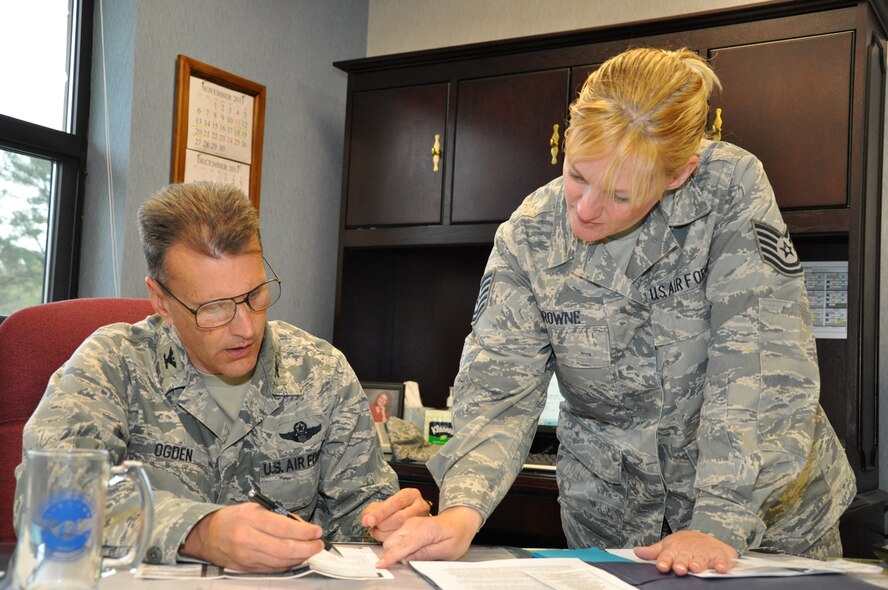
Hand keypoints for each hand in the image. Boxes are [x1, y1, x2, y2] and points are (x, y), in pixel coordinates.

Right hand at [180, 502, 324, 571]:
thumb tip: (302, 527)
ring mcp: (246, 556)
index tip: (317, 531)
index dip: (304, 531)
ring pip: (280, 561)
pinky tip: (296, 559)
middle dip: (307, 548)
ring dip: (300, 558)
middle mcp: (247, 538)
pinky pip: (272, 569)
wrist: (207, 535)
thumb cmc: (234, 518)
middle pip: (284, 548)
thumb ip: (279, 517)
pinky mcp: (246, 568)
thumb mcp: (256, 507)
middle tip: (319, 544)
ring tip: (311, 551)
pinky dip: (287, 565)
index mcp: (251, 518)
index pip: (283, 528)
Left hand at [361, 488, 430, 540]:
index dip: (380, 512)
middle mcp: (420, 506)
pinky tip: (383, 537)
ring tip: (375, 531)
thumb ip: (374, 509)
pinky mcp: (420, 534)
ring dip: (383, 534)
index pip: (395, 502)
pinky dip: (389, 540)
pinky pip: (403, 541)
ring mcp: (423, 521)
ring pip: (402, 531)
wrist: (409, 514)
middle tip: (371, 526)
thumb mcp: (385, 503)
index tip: (368, 520)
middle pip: (400, 518)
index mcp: (411, 494)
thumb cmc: (396, 509)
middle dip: (381, 525)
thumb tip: (367, 518)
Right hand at [374, 505, 482, 568]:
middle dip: (391, 554)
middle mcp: (414, 524)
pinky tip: (405, 552)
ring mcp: (410, 523)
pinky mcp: (408, 525)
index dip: (391, 556)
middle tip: (403, 564)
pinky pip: (395, 537)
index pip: (403, 545)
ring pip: (391, 539)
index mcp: (425, 529)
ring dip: (393, 550)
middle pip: (391, 541)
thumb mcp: (448, 550)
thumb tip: (407, 559)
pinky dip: (395, 546)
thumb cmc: (457, 535)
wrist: (460, 520)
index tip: (381, 565)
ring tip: (407, 558)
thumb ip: (426, 554)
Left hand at [634, 530, 737, 574]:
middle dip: (681, 563)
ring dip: (699, 563)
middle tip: (679, 569)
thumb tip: (637, 552)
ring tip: (696, 568)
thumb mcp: (668, 546)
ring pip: (701, 559)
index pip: (667, 556)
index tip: (661, 566)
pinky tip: (721, 569)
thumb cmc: (684, 545)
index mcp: (675, 550)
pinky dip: (722, 564)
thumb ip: (654, 552)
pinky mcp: (720, 556)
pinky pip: (722, 561)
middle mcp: (689, 552)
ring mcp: (704, 553)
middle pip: (684, 558)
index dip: (664, 561)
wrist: (707, 536)